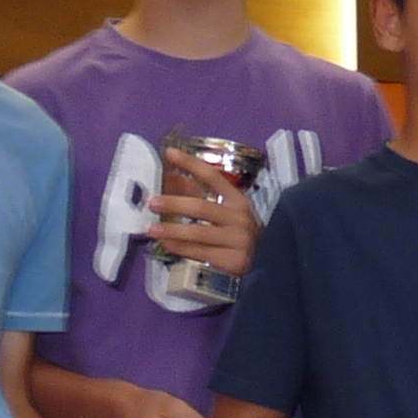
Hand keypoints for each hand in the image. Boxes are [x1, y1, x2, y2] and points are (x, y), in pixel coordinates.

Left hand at [148, 155, 256, 277]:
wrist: (267, 264)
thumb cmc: (240, 235)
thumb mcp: (227, 212)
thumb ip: (202, 196)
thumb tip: (174, 179)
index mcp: (238, 200)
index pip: (212, 176)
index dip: (191, 164)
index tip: (170, 153)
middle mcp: (239, 217)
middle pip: (201, 207)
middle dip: (174, 203)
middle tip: (152, 202)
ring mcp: (237, 240)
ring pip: (198, 232)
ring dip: (172, 230)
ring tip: (150, 228)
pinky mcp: (233, 261)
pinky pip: (200, 252)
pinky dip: (180, 248)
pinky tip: (165, 245)